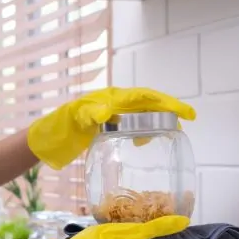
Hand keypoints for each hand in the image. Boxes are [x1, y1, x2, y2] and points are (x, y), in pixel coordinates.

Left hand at [27, 87, 195, 169]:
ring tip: (165, 133)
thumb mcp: (78, 119)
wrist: (52, 134)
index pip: (145, 97)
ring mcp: (114, 112)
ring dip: (156, 121)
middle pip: (149, 103)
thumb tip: (107, 113)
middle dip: (169, 111)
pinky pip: (133, 123)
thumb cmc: (64, 125)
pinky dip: (141, 131)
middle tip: (185, 123)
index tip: (186, 113)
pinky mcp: (111, 123)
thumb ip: (91, 115)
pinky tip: (141, 141)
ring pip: (143, 113)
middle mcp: (116, 101)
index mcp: (112, 98)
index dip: (167, 103)